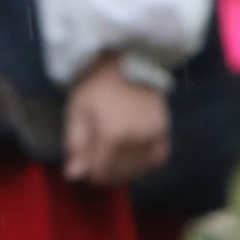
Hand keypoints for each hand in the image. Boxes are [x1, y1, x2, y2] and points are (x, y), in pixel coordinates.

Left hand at [64, 57, 170, 186]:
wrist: (128, 62)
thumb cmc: (96, 86)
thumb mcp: (77, 112)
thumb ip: (76, 145)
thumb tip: (74, 176)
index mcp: (112, 136)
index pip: (101, 172)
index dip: (90, 174)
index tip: (84, 165)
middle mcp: (137, 141)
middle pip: (120, 174)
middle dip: (105, 173)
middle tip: (97, 161)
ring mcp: (154, 137)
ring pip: (139, 170)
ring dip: (125, 171)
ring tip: (113, 161)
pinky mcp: (165, 132)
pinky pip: (157, 159)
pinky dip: (145, 164)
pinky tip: (133, 159)